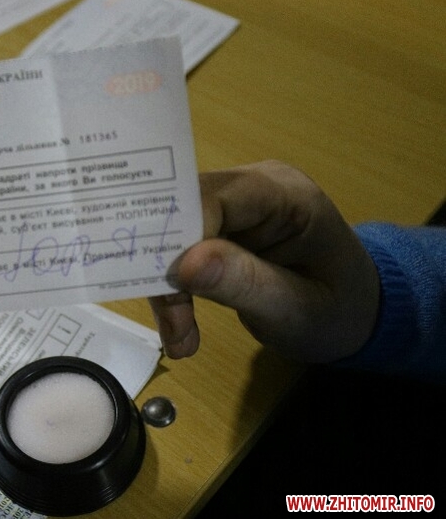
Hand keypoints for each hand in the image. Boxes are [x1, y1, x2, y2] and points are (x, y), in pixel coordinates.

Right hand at [151, 160, 379, 363]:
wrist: (354, 313)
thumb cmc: (337, 311)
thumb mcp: (296, 309)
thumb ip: (243, 283)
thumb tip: (183, 265)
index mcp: (285, 195)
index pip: (214, 197)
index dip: (179, 234)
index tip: (170, 286)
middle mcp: (253, 186)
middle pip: (185, 209)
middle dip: (166, 265)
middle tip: (169, 323)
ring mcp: (235, 203)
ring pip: (173, 228)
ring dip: (166, 283)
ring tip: (177, 335)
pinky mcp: (220, 224)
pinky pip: (179, 245)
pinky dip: (172, 286)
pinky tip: (178, 324)